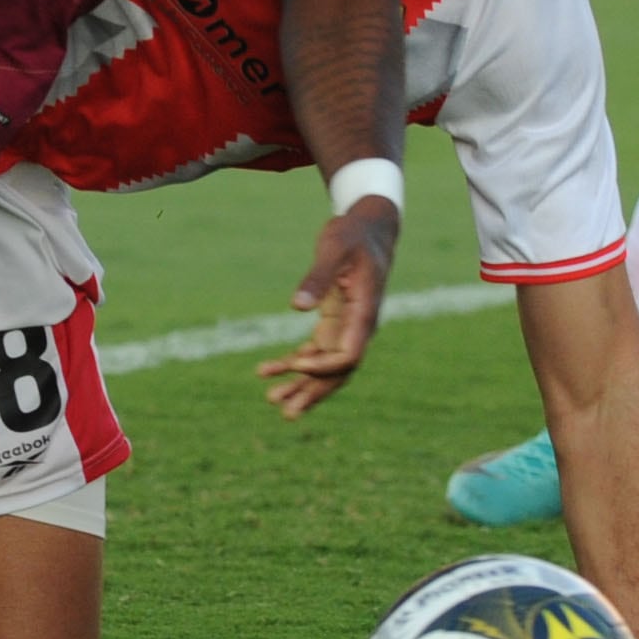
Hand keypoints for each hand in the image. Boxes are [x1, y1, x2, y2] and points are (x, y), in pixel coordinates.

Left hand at [259, 201, 394, 418]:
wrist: (369, 226)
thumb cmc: (353, 233)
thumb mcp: (334, 248)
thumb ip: (318, 276)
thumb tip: (298, 306)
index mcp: (364, 311)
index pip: (349, 354)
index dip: (324, 366)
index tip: (295, 365)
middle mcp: (359, 325)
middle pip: (338, 370)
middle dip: (312, 391)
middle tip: (285, 412)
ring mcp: (348, 325)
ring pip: (326, 365)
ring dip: (301, 384)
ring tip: (272, 400)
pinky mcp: (336, 320)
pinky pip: (316, 350)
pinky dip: (294, 361)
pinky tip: (268, 370)